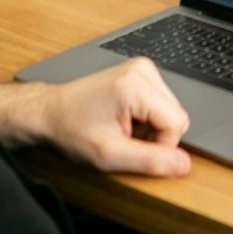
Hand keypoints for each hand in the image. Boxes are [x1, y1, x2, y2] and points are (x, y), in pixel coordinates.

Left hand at [36, 58, 190, 175]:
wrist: (49, 113)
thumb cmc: (71, 130)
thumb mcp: (109, 155)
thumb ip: (149, 161)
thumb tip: (183, 164)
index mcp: (135, 85)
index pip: (177, 123)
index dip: (160, 146)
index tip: (132, 149)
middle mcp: (142, 70)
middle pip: (177, 115)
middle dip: (156, 136)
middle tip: (124, 140)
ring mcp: (141, 69)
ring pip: (171, 111)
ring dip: (151, 128)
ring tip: (122, 129)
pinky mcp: (140, 73)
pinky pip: (161, 104)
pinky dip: (146, 118)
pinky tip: (124, 120)